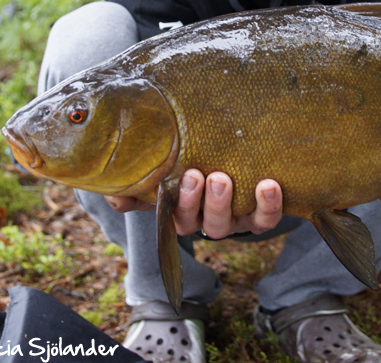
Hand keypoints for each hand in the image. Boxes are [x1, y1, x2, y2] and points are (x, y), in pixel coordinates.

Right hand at [105, 170, 283, 238]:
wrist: (241, 155)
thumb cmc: (197, 159)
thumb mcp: (169, 165)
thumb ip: (141, 181)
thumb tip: (112, 195)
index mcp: (182, 211)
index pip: (171, 216)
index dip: (171, 203)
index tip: (169, 180)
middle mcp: (206, 219)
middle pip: (200, 222)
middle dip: (197, 201)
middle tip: (198, 175)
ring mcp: (235, 219)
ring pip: (229, 224)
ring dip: (226, 204)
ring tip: (225, 178)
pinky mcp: (261, 216)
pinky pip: (265, 220)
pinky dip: (268, 205)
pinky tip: (268, 185)